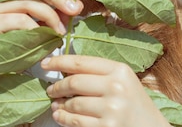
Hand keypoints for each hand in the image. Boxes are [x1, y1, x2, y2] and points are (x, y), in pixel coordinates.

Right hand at [0, 0, 83, 37]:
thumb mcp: (42, 30)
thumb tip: (76, 6)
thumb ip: (56, 17)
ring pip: (29, 3)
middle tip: (75, 9)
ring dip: (50, 17)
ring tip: (60, 32)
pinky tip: (43, 37)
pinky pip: (20, 20)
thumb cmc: (18, 50)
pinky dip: (36, 28)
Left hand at [42, 55, 170, 126]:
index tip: (46, 63)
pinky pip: (75, 121)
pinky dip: (64, 118)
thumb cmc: (135, 105)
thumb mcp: (124, 81)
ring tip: (56, 105)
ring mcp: (111, 109)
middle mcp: (116, 87)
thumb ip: (99, 73)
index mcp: (119, 70)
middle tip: (50, 89)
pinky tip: (60, 116)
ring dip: (59, 105)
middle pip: (74, 82)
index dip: (59, 61)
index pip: (81, 62)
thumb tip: (65, 70)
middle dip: (57, 86)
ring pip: (73, 103)